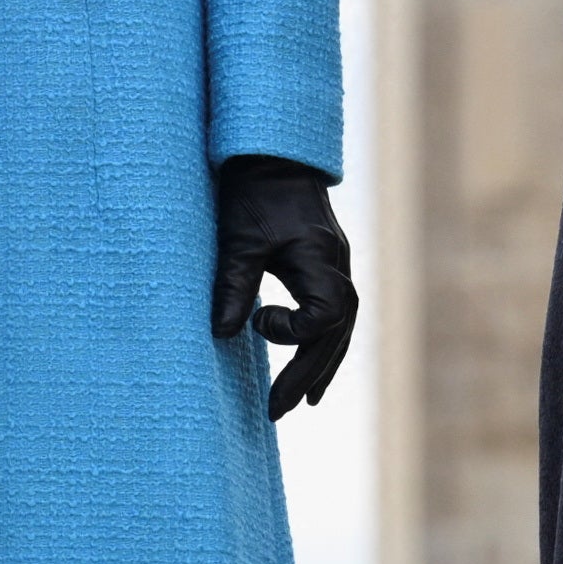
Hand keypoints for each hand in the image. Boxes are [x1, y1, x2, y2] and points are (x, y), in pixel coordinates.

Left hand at [212, 156, 356, 415]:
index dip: (292, 332)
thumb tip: (222, 334)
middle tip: (276, 410)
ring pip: (340, 329)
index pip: (324, 318)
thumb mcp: (237, 239)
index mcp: (322, 260)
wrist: (271, 153)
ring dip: (319, 366)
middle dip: (305, 374)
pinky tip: (311, 368)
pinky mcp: (326, 265)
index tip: (255, 322)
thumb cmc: (252, 192)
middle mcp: (338, 267)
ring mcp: (336, 266)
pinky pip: (335, 316)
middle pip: (335, 335)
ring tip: (302, 401)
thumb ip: (233, 285)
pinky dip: (323, 344)